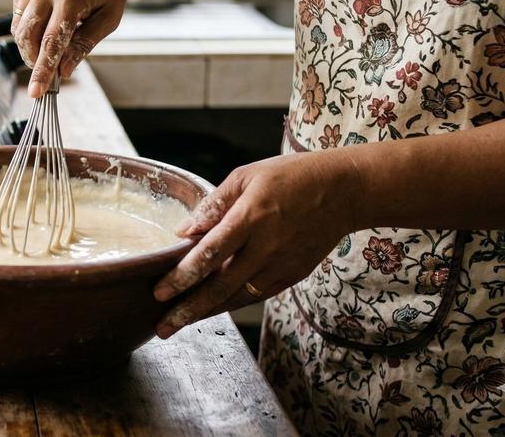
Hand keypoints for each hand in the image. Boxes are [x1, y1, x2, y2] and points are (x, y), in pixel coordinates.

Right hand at [12, 0, 133, 97]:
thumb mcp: (109, 18)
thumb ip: (84, 44)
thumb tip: (63, 71)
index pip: (51, 42)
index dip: (42, 70)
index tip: (36, 92)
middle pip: (27, 36)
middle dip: (34, 60)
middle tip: (46, 71)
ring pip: (19, 26)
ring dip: (30, 44)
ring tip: (51, 42)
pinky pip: (19, 11)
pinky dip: (29, 25)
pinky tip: (48, 19)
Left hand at [152, 151, 360, 337]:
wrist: (344, 191)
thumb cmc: (290, 177)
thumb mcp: (246, 176)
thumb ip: (213, 205)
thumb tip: (182, 231)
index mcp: (251, 217)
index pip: (211, 253)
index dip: (183, 275)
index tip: (160, 291)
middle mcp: (266, 246)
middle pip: (221, 286)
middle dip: (188, 309)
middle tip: (161, 326)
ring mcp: (281, 264)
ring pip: (237, 298)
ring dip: (205, 313)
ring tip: (177, 324)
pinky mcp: (293, 275)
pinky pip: (256, 296)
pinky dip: (230, 305)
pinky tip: (208, 311)